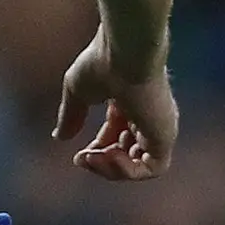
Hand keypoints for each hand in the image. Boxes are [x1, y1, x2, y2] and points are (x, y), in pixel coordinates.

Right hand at [52, 29, 174, 183]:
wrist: (124, 52)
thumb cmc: (102, 62)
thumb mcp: (77, 92)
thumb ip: (71, 116)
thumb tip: (59, 137)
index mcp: (130, 104)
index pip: (117, 138)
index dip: (97, 152)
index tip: (78, 156)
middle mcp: (147, 117)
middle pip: (129, 155)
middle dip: (102, 163)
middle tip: (83, 159)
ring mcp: (158, 127)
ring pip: (141, 166)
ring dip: (112, 170)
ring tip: (94, 158)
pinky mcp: (165, 135)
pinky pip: (153, 168)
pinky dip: (128, 171)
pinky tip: (109, 157)